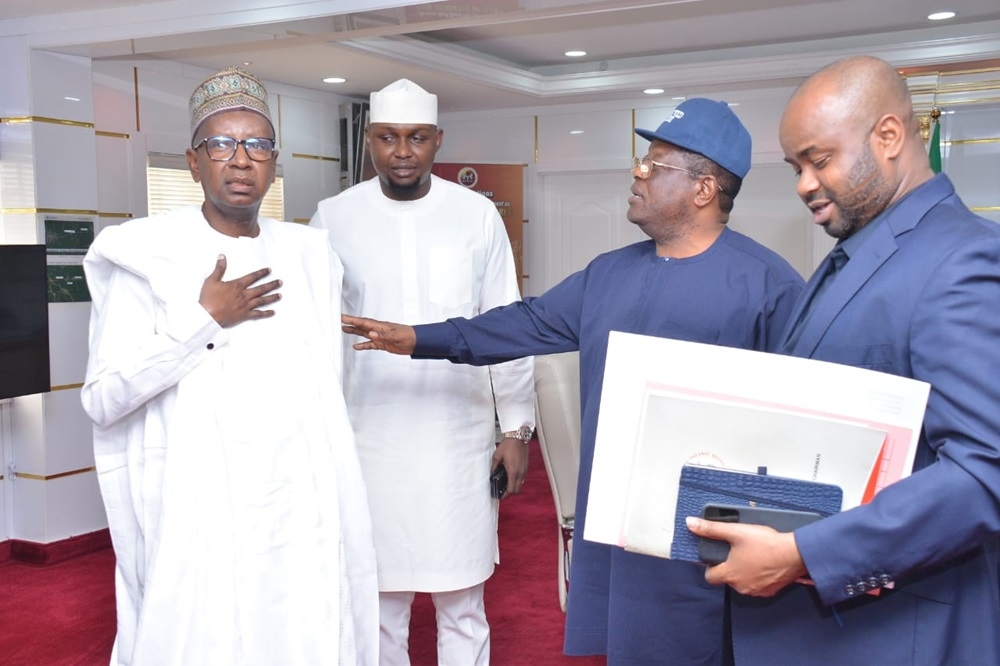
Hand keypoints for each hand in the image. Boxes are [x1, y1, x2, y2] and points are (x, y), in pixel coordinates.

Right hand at [199, 255, 280, 327]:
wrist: (207, 315)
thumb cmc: (208, 298)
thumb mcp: (211, 280)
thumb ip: (219, 268)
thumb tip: (222, 256)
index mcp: (237, 285)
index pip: (252, 277)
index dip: (261, 273)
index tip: (269, 271)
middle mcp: (244, 295)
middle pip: (261, 288)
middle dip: (271, 285)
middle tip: (280, 282)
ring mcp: (245, 306)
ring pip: (262, 300)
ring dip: (272, 297)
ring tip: (280, 295)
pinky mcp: (244, 315)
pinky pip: (258, 314)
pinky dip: (266, 313)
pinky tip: (273, 312)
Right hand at [342, 314, 416, 353]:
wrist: (416, 342)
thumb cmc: (408, 335)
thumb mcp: (396, 335)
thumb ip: (383, 335)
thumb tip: (371, 334)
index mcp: (380, 326)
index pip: (364, 322)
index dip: (353, 320)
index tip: (343, 317)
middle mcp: (378, 330)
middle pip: (361, 326)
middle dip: (351, 323)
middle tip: (340, 321)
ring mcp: (379, 337)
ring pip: (364, 334)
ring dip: (354, 332)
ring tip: (344, 330)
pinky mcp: (382, 344)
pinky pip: (369, 344)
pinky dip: (362, 345)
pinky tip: (356, 346)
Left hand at [493, 437, 528, 497]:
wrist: (518, 436)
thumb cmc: (509, 444)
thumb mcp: (497, 456)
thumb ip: (494, 466)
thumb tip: (491, 473)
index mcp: (513, 471)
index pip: (511, 490)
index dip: (505, 495)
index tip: (500, 496)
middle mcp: (521, 472)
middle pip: (517, 490)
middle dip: (510, 492)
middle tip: (503, 491)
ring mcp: (525, 469)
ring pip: (521, 484)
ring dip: (514, 486)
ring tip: (506, 483)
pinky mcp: (526, 466)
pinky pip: (522, 477)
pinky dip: (517, 479)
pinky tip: (511, 475)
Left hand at [685, 516, 807, 596]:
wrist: (795, 554)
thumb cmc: (765, 543)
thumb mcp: (736, 532)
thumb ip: (712, 529)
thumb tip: (690, 524)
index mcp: (730, 574)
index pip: (710, 577)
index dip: (710, 567)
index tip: (717, 556)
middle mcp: (741, 587)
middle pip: (727, 578)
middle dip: (730, 566)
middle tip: (738, 551)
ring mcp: (757, 591)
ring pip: (743, 582)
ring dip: (745, 572)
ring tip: (753, 556)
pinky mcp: (771, 591)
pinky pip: (758, 585)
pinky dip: (759, 577)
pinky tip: (765, 564)